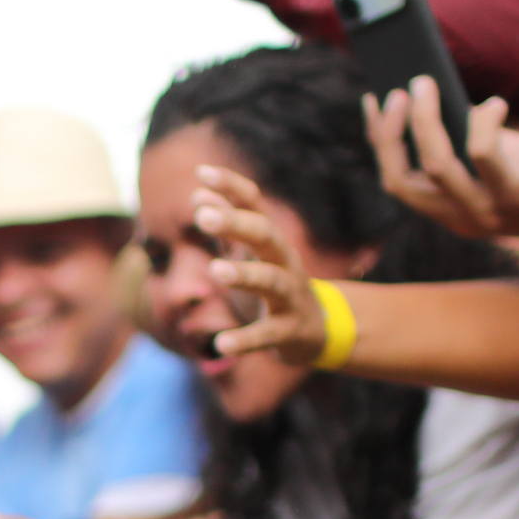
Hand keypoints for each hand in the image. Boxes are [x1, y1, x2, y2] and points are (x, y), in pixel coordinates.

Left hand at [189, 168, 341, 369]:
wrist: (318, 330)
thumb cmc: (275, 284)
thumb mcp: (250, 253)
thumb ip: (228, 224)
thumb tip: (200, 192)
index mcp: (271, 241)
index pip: (254, 204)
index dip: (231, 187)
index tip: (202, 172)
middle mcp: (284, 262)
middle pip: (265, 236)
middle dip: (236, 224)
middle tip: (203, 217)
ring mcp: (289, 296)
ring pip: (271, 281)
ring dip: (244, 275)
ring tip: (215, 271)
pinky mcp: (288, 331)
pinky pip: (267, 335)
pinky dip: (245, 340)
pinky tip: (221, 345)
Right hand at [368, 81, 518, 246]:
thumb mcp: (501, 162)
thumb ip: (469, 142)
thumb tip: (443, 103)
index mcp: (449, 211)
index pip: (395, 181)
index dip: (379, 141)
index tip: (375, 101)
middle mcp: (460, 217)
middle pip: (399, 180)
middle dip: (391, 132)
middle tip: (403, 91)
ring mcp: (487, 211)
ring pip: (434, 166)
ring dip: (425, 120)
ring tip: (428, 85)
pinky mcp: (518, 196)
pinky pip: (485, 154)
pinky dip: (484, 120)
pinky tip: (496, 104)